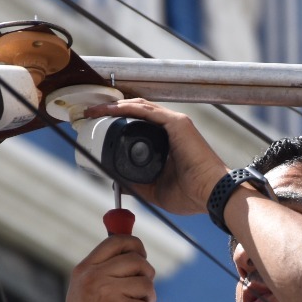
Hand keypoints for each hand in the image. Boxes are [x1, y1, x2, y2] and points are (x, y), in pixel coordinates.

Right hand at [60, 234, 155, 301]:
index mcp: (84, 271)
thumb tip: (134, 250)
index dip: (135, 245)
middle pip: (137, 260)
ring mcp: (110, 294)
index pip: (116, 241)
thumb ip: (103, 270)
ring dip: (147, 301)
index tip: (141, 255)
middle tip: (141, 293)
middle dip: (146, 276)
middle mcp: (95, 278)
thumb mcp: (85, 293)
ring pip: (147, 284)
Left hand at [82, 99, 227, 215]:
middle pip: (135, 112)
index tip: (96, 128)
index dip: (116, 124)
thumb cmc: (192, 195)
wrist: (212, 195)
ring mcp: (174, 123)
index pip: (137, 125)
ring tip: (93, 111)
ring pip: (138, 107)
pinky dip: (125, 107)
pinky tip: (109, 109)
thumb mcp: (155, 191)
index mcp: (168, 142)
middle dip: (110, 111)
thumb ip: (137, 184)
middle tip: (89, 115)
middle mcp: (171, 128)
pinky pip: (146, 110)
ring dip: (113, 107)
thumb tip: (115, 181)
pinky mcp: (177, 123)